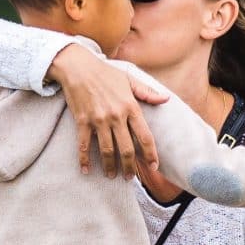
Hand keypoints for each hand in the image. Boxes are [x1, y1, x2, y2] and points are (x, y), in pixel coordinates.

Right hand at [47, 44, 166, 177]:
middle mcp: (116, 116)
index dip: (150, 154)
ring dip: (110, 166)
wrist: (78, 67)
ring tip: (112, 176)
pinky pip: (84, 145)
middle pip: (126, 148)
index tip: (153, 167)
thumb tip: (166, 99)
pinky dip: (84, 160)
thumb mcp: (129, 79)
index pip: (144, 136)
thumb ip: (147, 92)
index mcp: (130, 107)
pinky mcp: (82, 121)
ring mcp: (98, 120)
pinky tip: (86, 171)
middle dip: (129, 167)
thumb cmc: (105, 73)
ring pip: (106, 150)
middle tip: (129, 177)